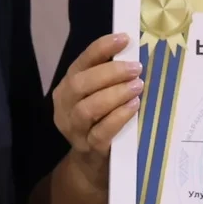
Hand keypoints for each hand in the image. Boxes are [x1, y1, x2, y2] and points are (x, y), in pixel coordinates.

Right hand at [50, 33, 143, 192]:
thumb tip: (135, 53)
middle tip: (136, 68)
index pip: (82, 62)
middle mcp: (65, 105)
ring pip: (88, 108)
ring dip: (115, 94)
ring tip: (137, 86)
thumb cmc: (100, 121)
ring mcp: (73, 128)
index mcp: (68, 86)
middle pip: (81, 84)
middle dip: (110, 73)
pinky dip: (118, 118)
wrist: (90, 164)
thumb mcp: (99, 96)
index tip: (124, 39)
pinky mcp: (88, 148)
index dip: (102, 48)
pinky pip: (101, 133)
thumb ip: (108, 78)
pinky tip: (133, 108)